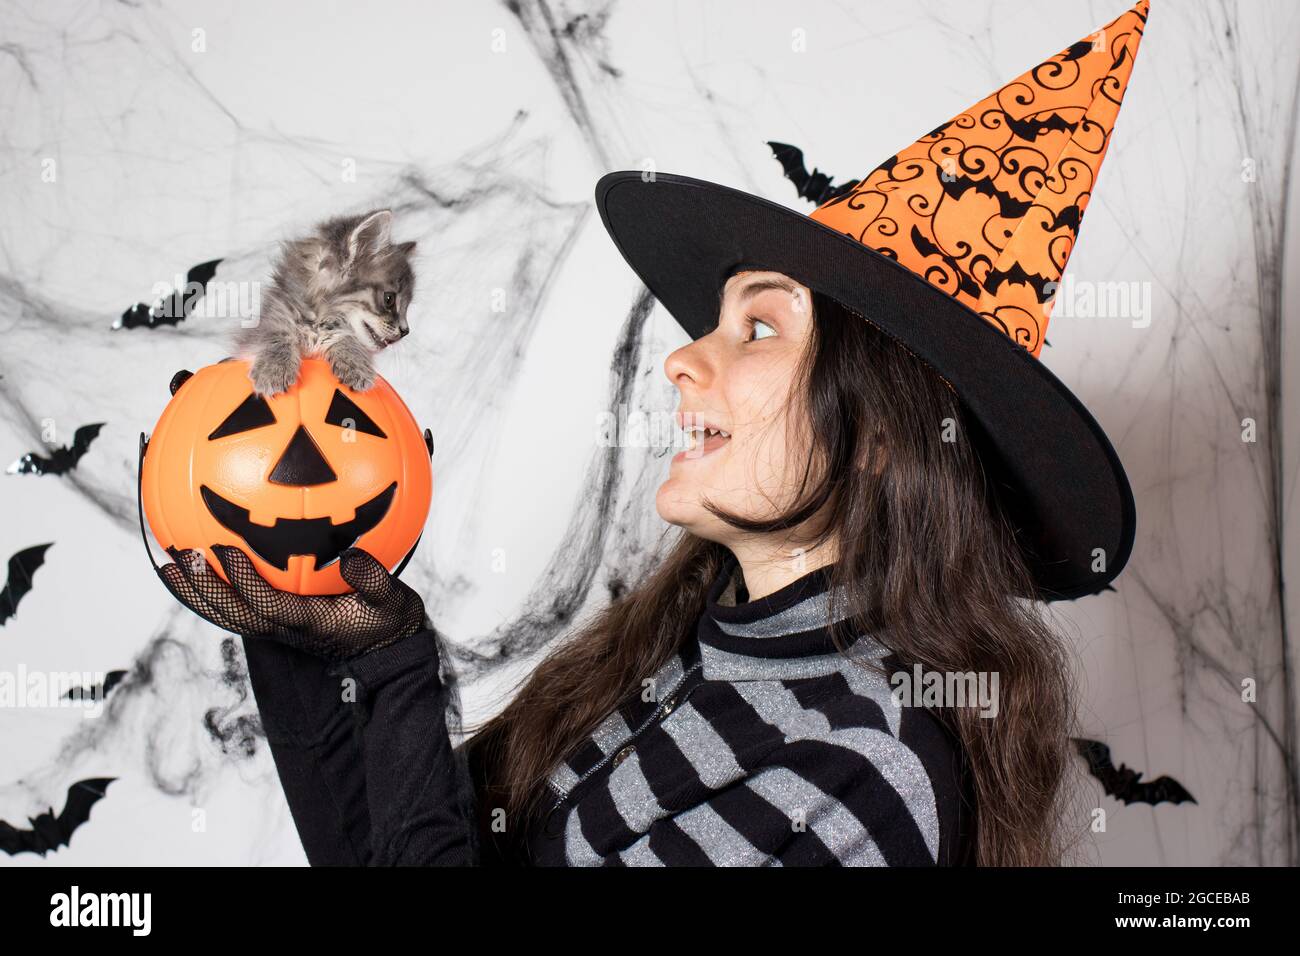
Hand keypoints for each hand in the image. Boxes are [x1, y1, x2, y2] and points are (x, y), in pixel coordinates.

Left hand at [157, 544, 427, 661]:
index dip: (244, 582)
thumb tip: (351, 556)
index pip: (268, 606)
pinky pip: (233, 607)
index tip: (228, 550)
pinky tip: (193, 565)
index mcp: (311, 624)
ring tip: (169, 563)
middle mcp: (285, 628)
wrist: (386, 648)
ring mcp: (276, 627)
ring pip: (226, 615)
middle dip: (205, 589)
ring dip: (196, 592)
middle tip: (183, 556)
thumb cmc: (389, 619)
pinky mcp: (273, 620)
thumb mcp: (396, 602)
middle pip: (233, 614)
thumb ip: (376, 581)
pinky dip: (208, 590)